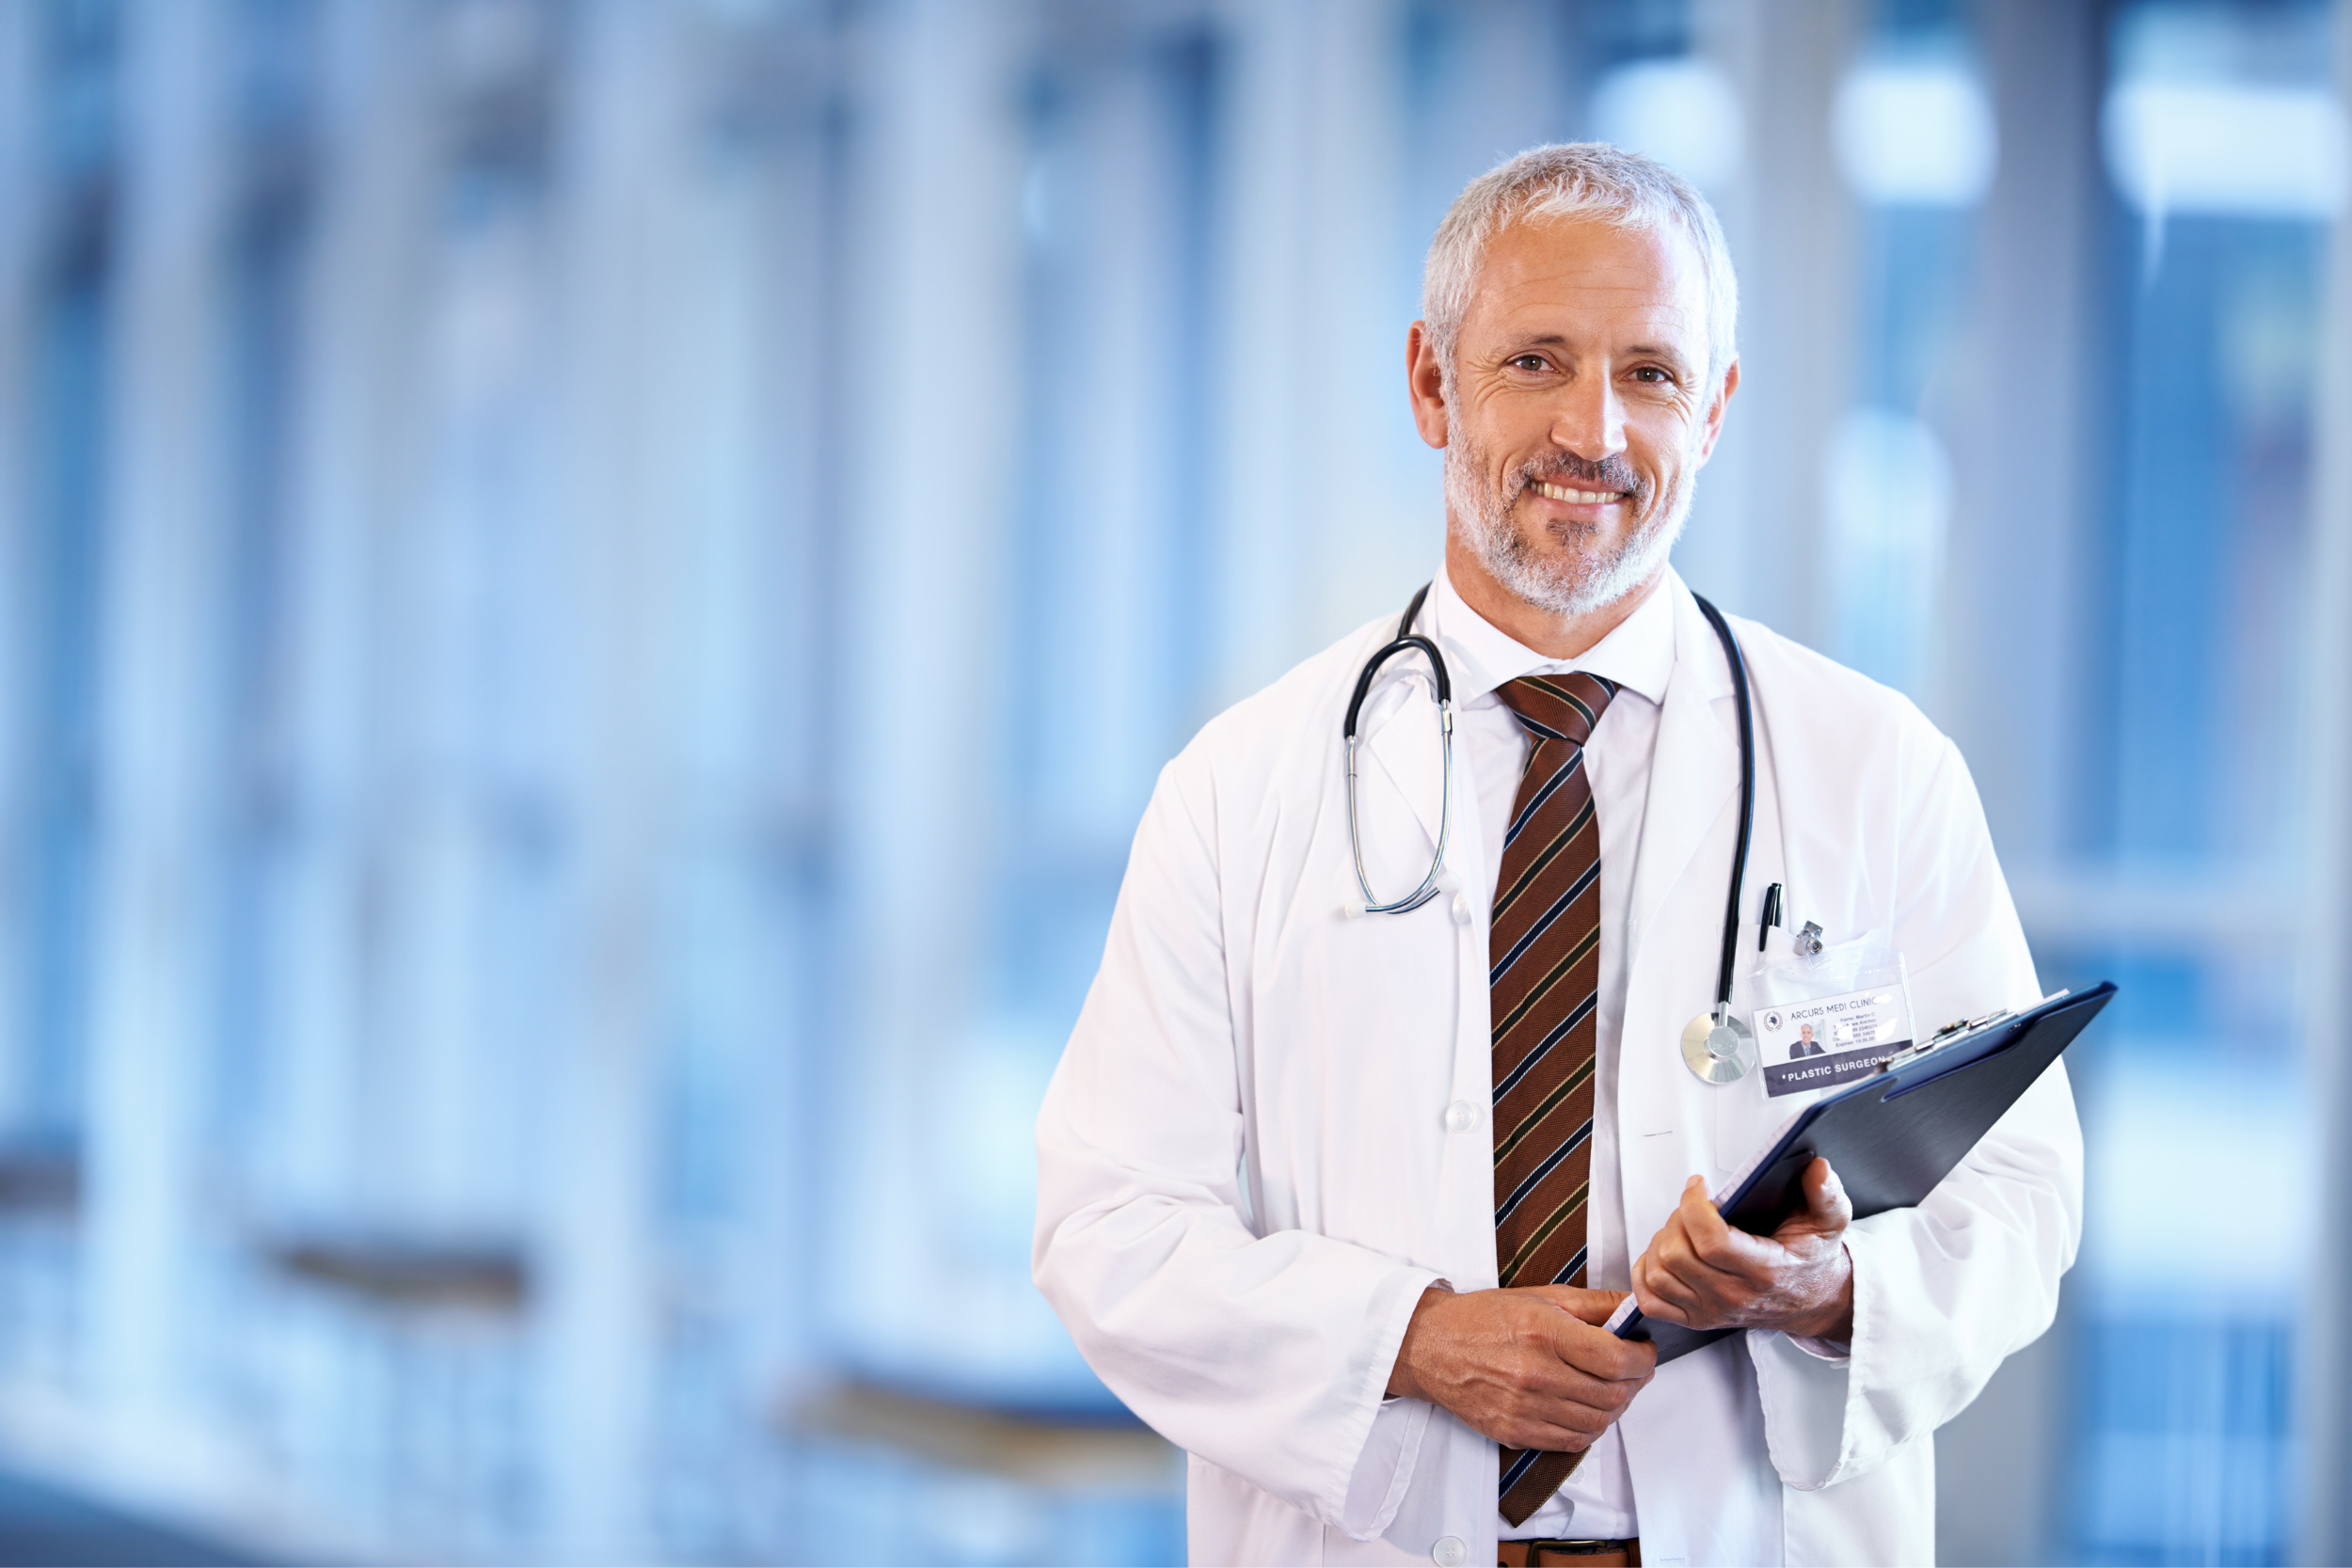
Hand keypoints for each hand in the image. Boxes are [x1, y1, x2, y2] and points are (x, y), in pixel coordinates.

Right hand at [1385, 1285, 1657, 1451]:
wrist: (1430, 1346)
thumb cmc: (1483, 1317)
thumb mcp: (1539, 1295)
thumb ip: (1593, 1303)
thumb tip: (1634, 1309)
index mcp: (1543, 1333)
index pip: (1616, 1360)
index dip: (1643, 1358)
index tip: (1644, 1350)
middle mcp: (1535, 1374)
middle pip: (1613, 1396)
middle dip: (1636, 1383)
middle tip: (1634, 1369)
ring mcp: (1524, 1408)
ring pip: (1597, 1423)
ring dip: (1616, 1407)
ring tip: (1611, 1388)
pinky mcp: (1515, 1431)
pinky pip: (1572, 1441)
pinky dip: (1590, 1428)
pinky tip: (1587, 1408)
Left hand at [1631, 1158, 1854, 1341]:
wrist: (1813, 1300)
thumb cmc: (1812, 1260)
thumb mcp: (1829, 1223)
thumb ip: (1826, 1194)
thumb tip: (1817, 1168)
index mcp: (1764, 1271)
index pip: (1711, 1242)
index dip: (1694, 1206)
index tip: (1698, 1185)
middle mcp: (1734, 1295)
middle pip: (1678, 1254)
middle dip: (1677, 1218)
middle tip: (1693, 1206)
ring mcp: (1712, 1310)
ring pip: (1659, 1274)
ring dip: (1661, 1242)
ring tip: (1682, 1227)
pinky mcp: (1697, 1319)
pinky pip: (1652, 1301)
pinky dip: (1645, 1274)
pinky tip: (1663, 1254)